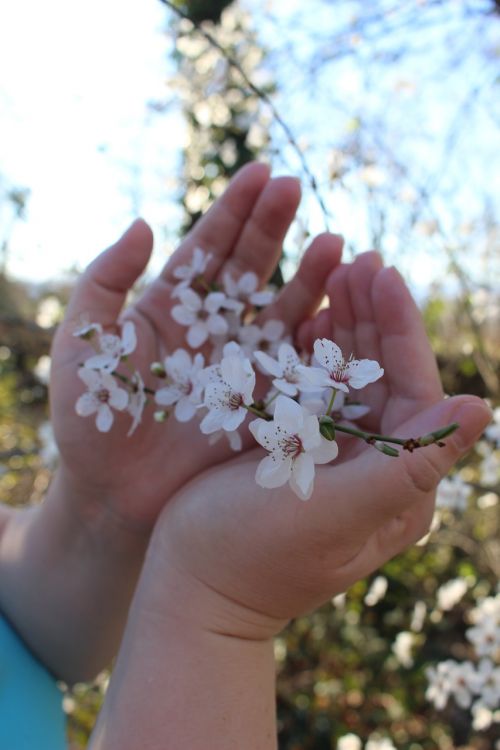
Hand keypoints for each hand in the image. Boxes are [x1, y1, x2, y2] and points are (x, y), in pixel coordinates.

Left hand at [50, 163, 342, 531]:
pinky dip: (321, 331)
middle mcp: (213, 327)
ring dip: (308, 273)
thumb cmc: (92, 418)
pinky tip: (340, 302)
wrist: (114, 491)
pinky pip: (298, 360)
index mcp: (172, 307)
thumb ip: (104, 280)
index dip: (233, 209)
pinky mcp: (263, 399)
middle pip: (250, 266)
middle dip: (272, 225)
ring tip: (334, 241)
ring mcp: (242, 362)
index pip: (208, 247)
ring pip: (283, 306)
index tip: (260, 173)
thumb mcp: (85, 342)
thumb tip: (143, 224)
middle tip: (294, 187)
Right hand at [143, 252, 491, 637]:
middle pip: (385, 374)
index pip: (415, 391)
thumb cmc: (255, 556)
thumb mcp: (334, 512)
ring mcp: (336, 452)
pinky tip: (308, 314)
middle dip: (373, 315)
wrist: (192, 584)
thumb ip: (408, 465)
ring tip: (336, 271)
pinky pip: (313, 386)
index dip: (401, 329)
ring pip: (350, 374)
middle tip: (358, 259)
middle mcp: (375, 464)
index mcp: (399, 483)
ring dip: (345, 323)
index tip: (383, 273)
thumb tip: (480, 406)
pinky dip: (311, 348)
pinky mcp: (298, 446)